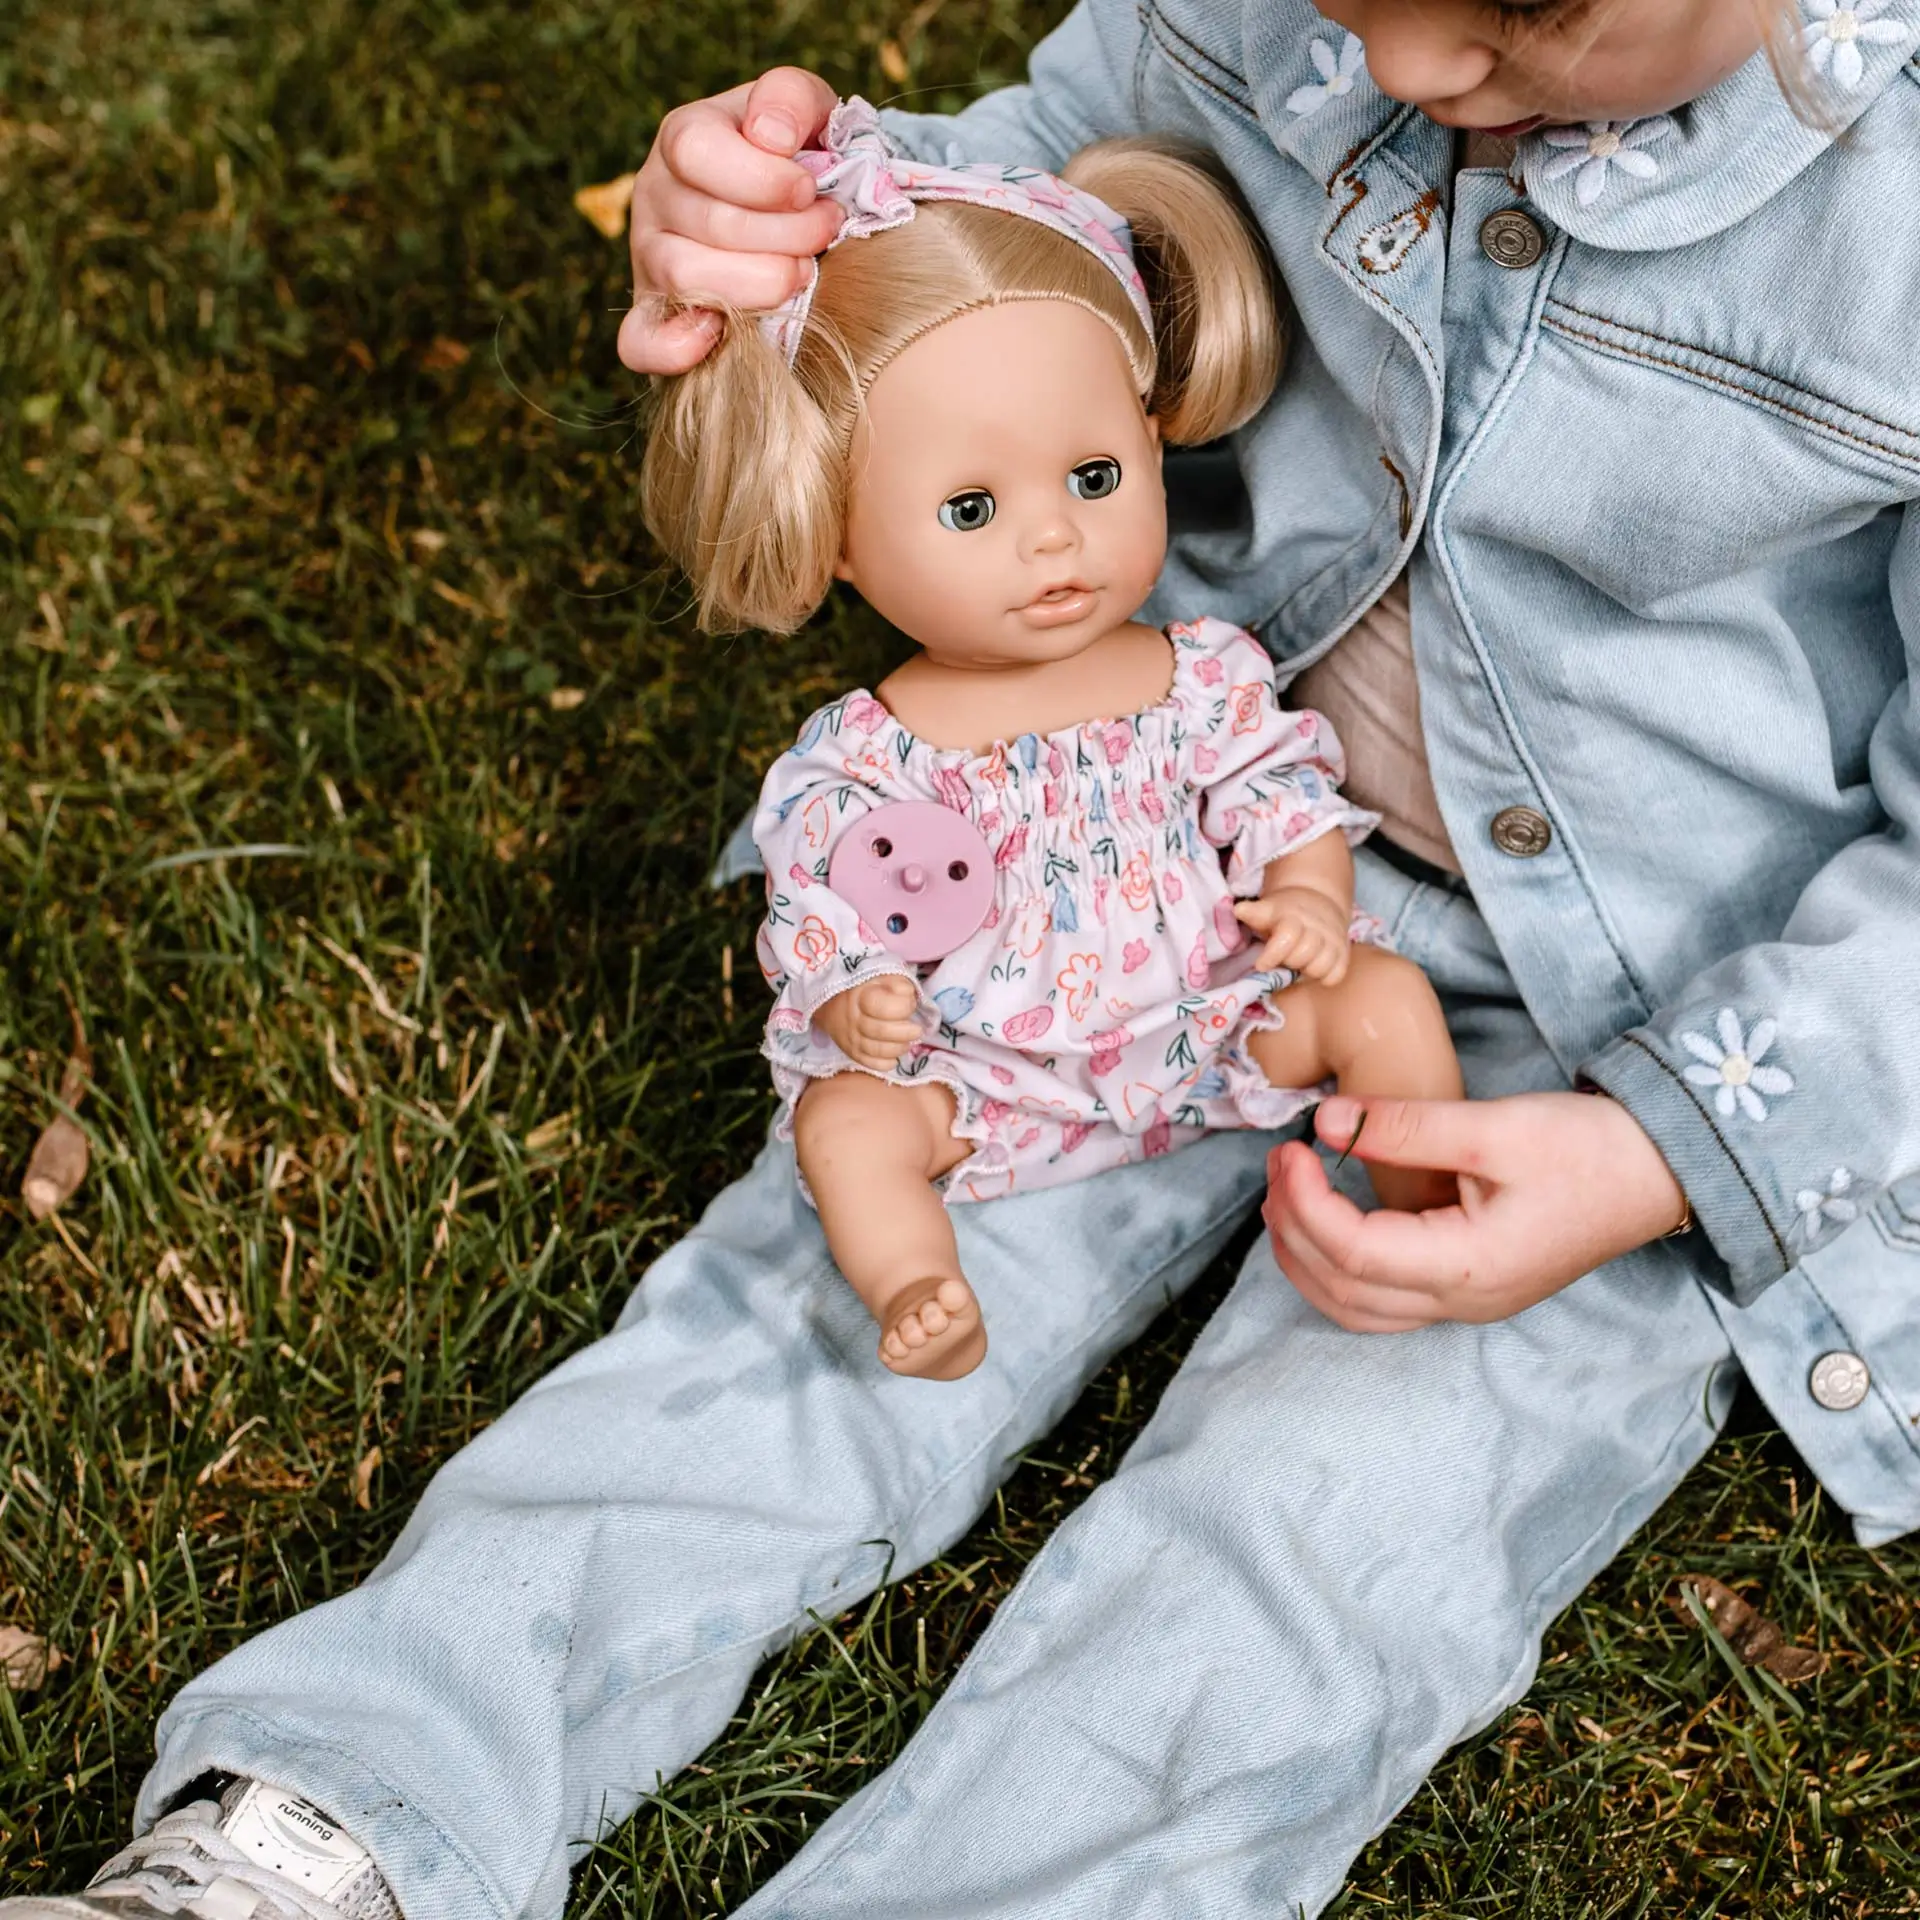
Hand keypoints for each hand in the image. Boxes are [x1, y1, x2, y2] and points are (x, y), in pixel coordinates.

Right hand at [620, 68, 843, 374]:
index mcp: (684, 139)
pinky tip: (716, 334)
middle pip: (706, 222)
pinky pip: (639, 343)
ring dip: (757, 285)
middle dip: (784, 234)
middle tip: (826, 232)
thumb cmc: (799, 165)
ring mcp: (649, 259)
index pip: (695, 149)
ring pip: (684, 279)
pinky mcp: (655, 317)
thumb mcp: (806, 114)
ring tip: (801, 274)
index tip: (810, 190)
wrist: (794, 221)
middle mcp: (655, 197)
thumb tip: (770, 136)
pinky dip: (673, 348)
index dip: (761, 177)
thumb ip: (791, 98)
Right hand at [813, 976, 922, 1071]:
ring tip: (907, 1041)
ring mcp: (851, 1038)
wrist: (831, 1002)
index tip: (910, 1004)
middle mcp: (854, 1019)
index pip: (884, 1006)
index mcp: (861, 996)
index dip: (904, 1006)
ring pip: (878, 1051)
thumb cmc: (865, 988)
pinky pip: (871, 1064)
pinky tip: (894, 1055)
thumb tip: (909, 996)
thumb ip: (897, 983)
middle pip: (882, 1032)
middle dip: (906, 1032)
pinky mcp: (852, 1053)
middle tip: (916, 1029)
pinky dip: (887, 1063)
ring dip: (899, 1048)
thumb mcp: (881, 976)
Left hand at [1234, 887, 1351, 983]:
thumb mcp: (1268, 910)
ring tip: (1300, 963)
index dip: (1272, 955)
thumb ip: (1254, 913)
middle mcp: (1316, 927)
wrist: (1318, 903)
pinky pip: (1336, 975)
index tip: (1262, 964)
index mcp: (1293, 916)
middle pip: (1302, 956)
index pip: (1287, 936)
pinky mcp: (1344, 952)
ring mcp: (1332, 940)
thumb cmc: (1284, 914)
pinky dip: (1325, 976)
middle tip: (1284, 958)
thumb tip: (1239, 910)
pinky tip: (1314, 968)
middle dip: (1288, 961)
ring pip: (1320, 967)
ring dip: (1306, 970)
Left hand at [1262, 1091, 1689, 1332]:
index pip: (1355, 1252)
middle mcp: (1464, 1302)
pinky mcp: (1469, 1290)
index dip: (1307, 1202)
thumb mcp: (1496, 1126)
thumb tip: (1327, 1120)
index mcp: (1471, 1267)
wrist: (1658, 1172)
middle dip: (1294, 1229)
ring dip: (1307, 1257)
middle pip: (1343, 1291)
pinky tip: (1325, 1222)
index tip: (1292, 1149)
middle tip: (1278, 1163)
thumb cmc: (1588, 1148)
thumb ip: (1407, 1126)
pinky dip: (1337, 1270)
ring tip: (1285, 1194)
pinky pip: (1381, 1303)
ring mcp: (1467, 1305)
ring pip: (1356, 1309)